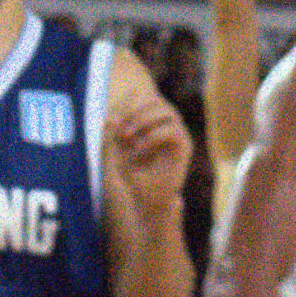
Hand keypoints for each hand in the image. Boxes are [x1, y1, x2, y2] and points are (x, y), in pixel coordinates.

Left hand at [108, 92, 192, 217]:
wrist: (149, 199)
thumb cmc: (133, 174)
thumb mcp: (116, 151)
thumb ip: (112, 134)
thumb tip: (110, 118)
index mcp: (152, 119)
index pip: (142, 97)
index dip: (126, 104)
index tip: (110, 121)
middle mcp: (167, 123)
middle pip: (155, 99)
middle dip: (134, 110)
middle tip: (119, 128)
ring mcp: (178, 132)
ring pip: (167, 110)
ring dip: (143, 120)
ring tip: (127, 136)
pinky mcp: (185, 146)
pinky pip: (173, 130)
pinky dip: (154, 136)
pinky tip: (140, 148)